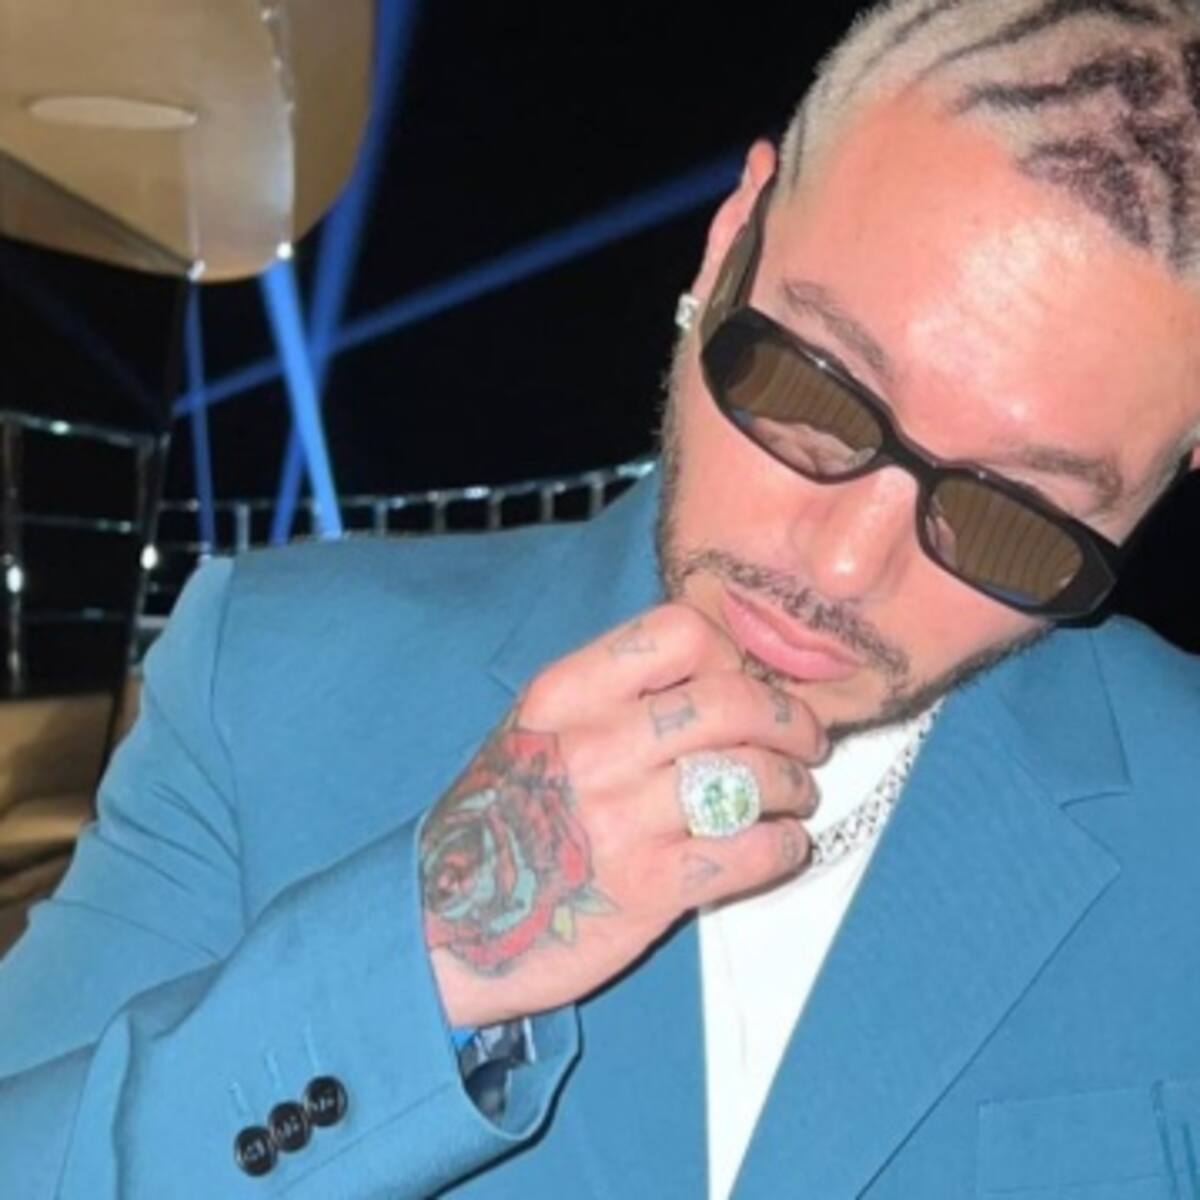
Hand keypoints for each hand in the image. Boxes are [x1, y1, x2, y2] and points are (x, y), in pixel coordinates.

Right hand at [421, 604, 826, 1027]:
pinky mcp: (646, 888)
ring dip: (793, 786)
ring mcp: (621, 818)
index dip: (730, 654)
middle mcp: (595, 745)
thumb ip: (609, 699)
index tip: (744, 683)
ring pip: (750, 775)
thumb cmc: (498, 823)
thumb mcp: (532, 734)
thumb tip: (715, 681)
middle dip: (788, 720)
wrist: (440, 925)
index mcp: (566, 696)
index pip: (680, 633)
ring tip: (795, 796)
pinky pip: (748, 852)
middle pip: (732, 701)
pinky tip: (781, 847)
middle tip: (804, 741)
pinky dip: (783, 847)